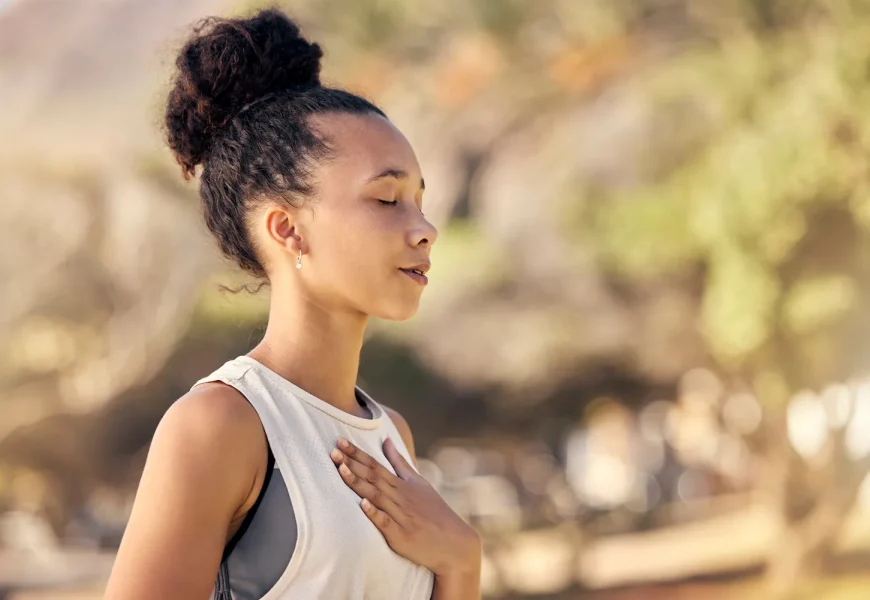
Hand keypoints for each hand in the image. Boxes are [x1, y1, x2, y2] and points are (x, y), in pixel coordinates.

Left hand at [329, 437, 480, 576]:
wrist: (454, 541)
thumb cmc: (433, 510)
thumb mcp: (419, 482)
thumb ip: (399, 462)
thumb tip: (386, 440)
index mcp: (402, 484)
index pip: (376, 465)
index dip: (357, 453)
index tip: (340, 441)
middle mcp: (400, 496)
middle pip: (373, 476)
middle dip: (352, 463)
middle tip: (333, 449)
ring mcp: (401, 515)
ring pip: (376, 495)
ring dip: (358, 482)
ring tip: (341, 469)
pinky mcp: (401, 535)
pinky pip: (386, 522)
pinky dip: (374, 513)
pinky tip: (362, 504)